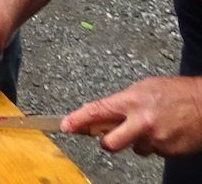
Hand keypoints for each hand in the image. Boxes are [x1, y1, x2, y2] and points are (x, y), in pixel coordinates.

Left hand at [63, 77, 201, 155]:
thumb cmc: (175, 93)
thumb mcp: (143, 88)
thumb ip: (122, 102)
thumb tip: (103, 113)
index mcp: (132, 102)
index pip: (98, 111)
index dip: (78, 120)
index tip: (65, 126)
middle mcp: (142, 122)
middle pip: (110, 143)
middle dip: (106, 141)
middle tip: (109, 135)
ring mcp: (155, 140)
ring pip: (134, 147)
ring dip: (137, 140)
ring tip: (153, 124)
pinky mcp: (168, 152)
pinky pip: (152, 150)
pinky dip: (154, 143)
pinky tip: (165, 131)